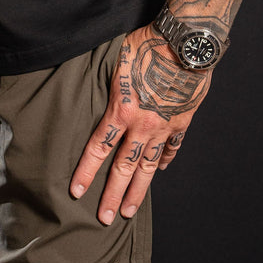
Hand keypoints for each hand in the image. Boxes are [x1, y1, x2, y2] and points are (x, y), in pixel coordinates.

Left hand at [69, 24, 213, 223]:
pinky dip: (166, 159)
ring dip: (138, 191)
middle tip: (104, 218)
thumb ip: (107, 81)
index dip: (87, 172)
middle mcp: (142, 125)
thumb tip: (90, 82)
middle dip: (112, 195)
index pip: (99, 148)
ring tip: (129, 211)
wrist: (184, 43)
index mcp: (121, 110)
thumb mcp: (116, 60)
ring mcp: (164, 126)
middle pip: (124, 167)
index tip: (77, 193)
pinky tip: (159, 170)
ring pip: (148, 166)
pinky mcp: (182, 120)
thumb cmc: (146, 44)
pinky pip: (172, 146)